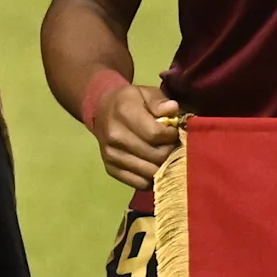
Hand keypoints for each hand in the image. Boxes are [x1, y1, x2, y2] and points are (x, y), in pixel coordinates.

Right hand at [92, 77, 183, 191]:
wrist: (102, 110)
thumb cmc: (131, 101)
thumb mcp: (146, 93)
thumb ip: (160, 101)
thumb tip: (172, 110)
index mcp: (123, 112)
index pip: (155, 134)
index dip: (171, 135)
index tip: (173, 131)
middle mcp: (114, 136)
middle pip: (155, 156)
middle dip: (171, 151)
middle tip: (173, 145)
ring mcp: (111, 155)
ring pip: (150, 172)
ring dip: (164, 167)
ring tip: (166, 155)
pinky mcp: (111, 169)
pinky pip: (140, 183)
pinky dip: (152, 178)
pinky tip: (155, 165)